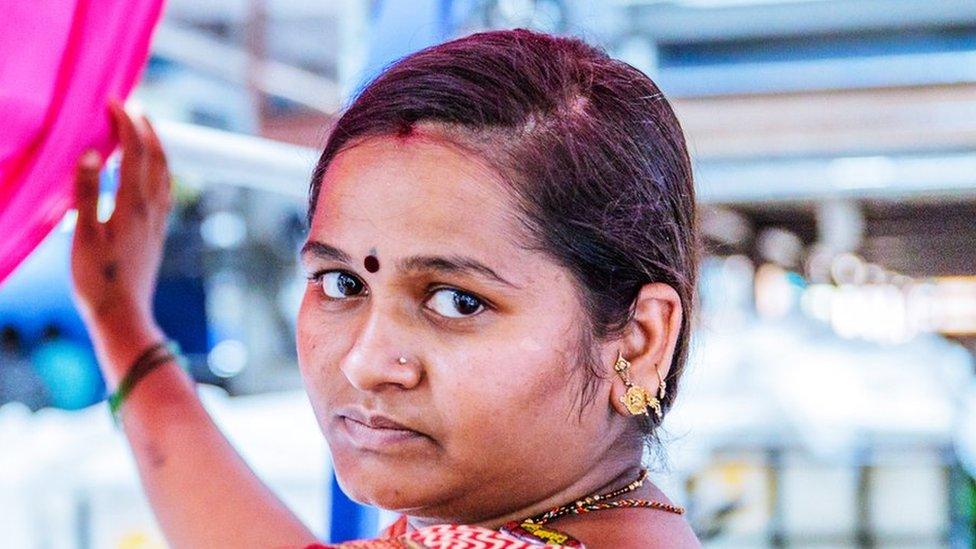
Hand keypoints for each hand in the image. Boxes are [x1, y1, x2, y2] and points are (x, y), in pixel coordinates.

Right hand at [70, 99, 172, 329]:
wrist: (123, 314)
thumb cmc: (97, 280)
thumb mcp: (84, 236)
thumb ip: (88, 193)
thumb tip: (94, 154)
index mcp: (133, 206)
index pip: (134, 153)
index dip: (127, 123)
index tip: (114, 101)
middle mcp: (152, 210)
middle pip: (156, 159)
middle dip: (146, 129)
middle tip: (133, 106)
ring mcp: (157, 222)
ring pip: (164, 175)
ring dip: (156, 148)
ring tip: (145, 131)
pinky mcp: (156, 234)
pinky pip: (163, 191)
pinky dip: (157, 170)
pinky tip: (149, 173)